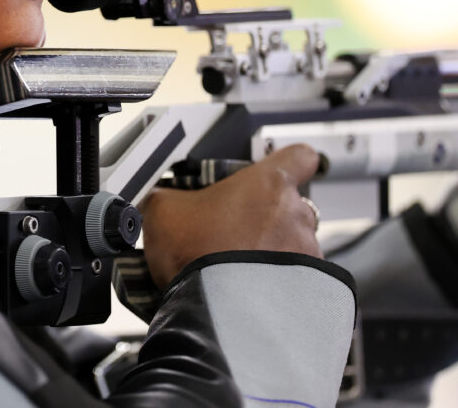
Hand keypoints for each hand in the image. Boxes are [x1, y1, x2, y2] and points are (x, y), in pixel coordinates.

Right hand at [140, 144, 322, 290]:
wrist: (219, 311)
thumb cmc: (199, 254)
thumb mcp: (163, 211)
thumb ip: (169, 196)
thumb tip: (159, 200)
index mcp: (268, 183)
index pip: (300, 156)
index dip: (287, 160)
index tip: (272, 170)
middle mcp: (296, 214)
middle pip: (289, 204)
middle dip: (262, 215)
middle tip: (230, 229)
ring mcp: (306, 252)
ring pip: (292, 242)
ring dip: (269, 250)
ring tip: (234, 266)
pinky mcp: (308, 288)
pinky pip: (295, 278)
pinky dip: (273, 281)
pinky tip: (246, 289)